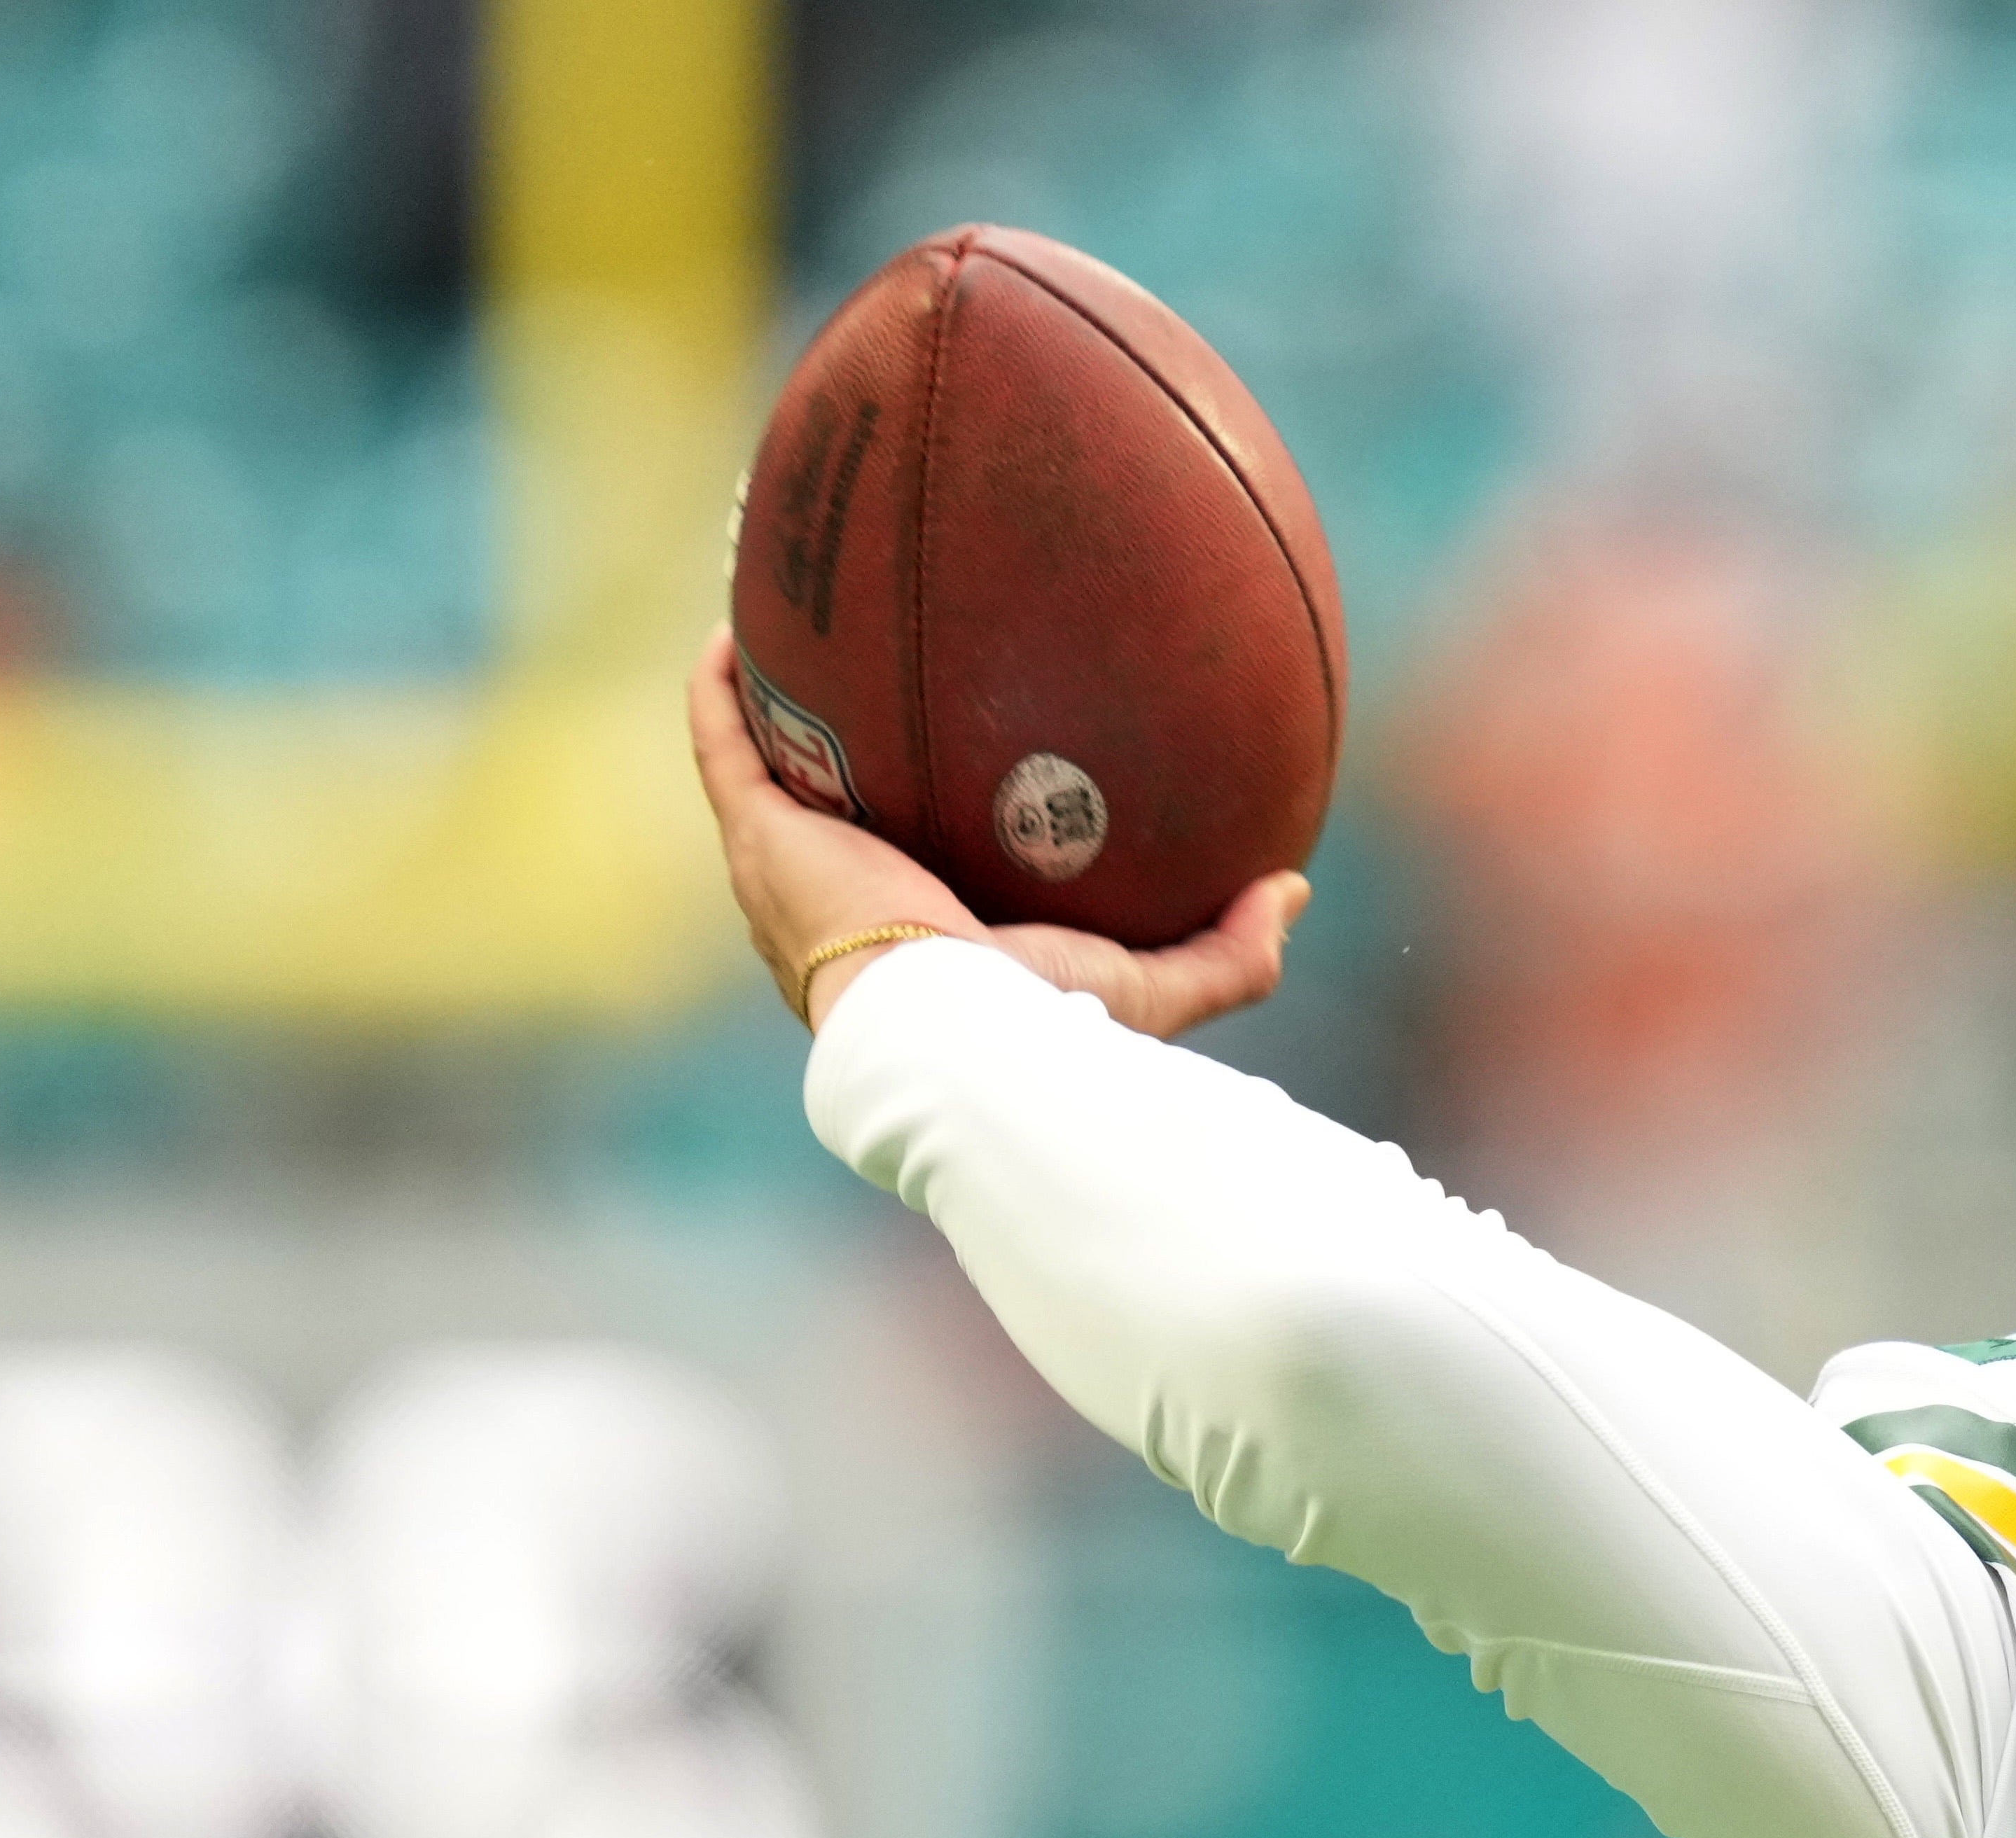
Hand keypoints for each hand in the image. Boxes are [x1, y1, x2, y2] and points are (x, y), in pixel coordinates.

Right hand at [687, 630, 1303, 1035]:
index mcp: (924, 940)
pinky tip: (737, 630)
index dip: (930, 822)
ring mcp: (791, 869)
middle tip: (875, 685)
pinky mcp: (760, 836)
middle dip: (847, 753)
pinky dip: (724, 690)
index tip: (962, 764)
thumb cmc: (1040, 1020)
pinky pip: (726, 745)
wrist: (946, 1030)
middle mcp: (848, 902)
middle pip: (842, 813)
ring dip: (771, 704)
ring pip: (768, 771)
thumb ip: (1227, 950)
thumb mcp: (1151, 985)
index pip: (924, 873)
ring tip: (788, 629)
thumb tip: (1291, 889)